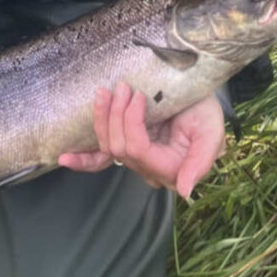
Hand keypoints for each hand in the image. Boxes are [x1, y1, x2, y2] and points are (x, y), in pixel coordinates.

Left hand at [59, 82, 225, 199]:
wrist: (200, 98)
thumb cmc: (207, 114)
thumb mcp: (212, 133)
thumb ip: (200, 163)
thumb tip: (184, 190)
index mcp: (169, 168)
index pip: (137, 149)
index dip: (131, 122)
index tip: (138, 96)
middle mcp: (149, 168)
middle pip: (118, 147)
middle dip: (115, 115)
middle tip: (123, 86)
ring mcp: (136, 158)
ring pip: (108, 147)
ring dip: (101, 119)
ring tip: (105, 92)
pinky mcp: (126, 147)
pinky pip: (101, 159)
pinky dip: (84, 159)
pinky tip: (65, 158)